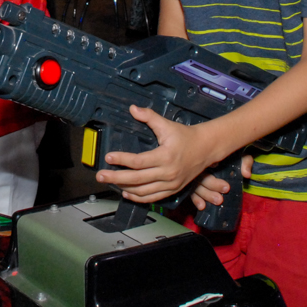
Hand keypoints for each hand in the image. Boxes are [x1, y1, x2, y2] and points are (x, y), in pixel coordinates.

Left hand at [95, 105, 218, 203]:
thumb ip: (149, 116)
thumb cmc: (186, 136)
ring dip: (125, 188)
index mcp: (165, 156)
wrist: (206, 148)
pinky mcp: (173, 189)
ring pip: (143, 191)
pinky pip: (153, 198)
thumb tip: (133, 108)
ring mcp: (171, 184)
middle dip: (116, 178)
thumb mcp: (167, 125)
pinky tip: (126, 193)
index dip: (122, 160)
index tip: (108, 157)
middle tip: (100, 176)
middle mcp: (167, 172)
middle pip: (137, 179)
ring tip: (110, 183)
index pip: (138, 161)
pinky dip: (138, 197)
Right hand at [190, 155, 253, 210]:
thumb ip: (245, 162)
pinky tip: (202, 206)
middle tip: (226, 189)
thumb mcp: (242, 158)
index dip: (209, 163)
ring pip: (196, 187)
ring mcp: (196, 178)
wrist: (231, 165)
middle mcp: (200, 168)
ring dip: (206, 194)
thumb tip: (246, 174)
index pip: (205, 159)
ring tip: (219, 201)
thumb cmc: (235, 160)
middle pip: (201, 176)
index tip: (216, 166)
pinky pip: (192, 194)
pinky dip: (196, 200)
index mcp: (210, 158)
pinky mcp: (195, 188)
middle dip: (213, 184)